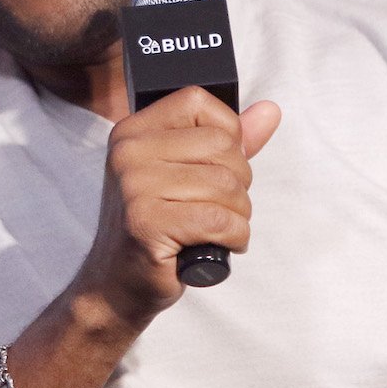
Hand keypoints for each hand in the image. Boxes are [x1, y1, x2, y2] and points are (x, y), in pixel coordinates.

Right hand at [75, 86, 280, 328]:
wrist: (116, 285)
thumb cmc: (157, 227)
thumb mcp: (188, 174)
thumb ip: (229, 141)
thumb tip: (270, 111)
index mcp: (134, 130)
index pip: (198, 102)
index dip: (227, 135)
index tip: (217, 167)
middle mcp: (128, 151)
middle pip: (222, 146)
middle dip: (238, 183)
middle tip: (217, 208)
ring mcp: (134, 186)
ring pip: (226, 185)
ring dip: (237, 215)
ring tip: (215, 230)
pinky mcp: (146, 223)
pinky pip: (219, 220)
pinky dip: (233, 237)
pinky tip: (216, 246)